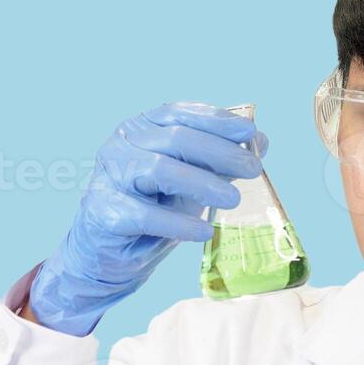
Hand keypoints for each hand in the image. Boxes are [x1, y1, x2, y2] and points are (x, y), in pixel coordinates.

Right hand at [26, 102, 268, 335]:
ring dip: (202, 182)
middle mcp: (122, 144)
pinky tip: (203, 231)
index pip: (180, 113)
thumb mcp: (191, 180)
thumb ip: (221, 160)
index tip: (250, 132)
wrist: (109, 250)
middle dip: (219, 152)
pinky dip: (178, 223)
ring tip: (233, 198)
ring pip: (159, 170)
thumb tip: (261, 142)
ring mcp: (109, 175)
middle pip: (175, 139)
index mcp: (142, 128)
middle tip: (253, 168)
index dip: (217, 120)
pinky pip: (145, 214)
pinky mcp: (103, 211)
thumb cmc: (151, 207)